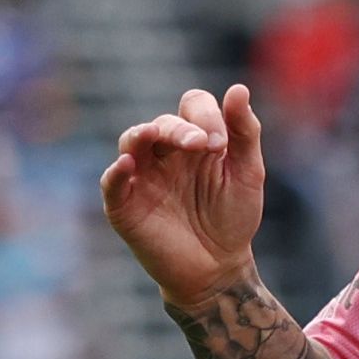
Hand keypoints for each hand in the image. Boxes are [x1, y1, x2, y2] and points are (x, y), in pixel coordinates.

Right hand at [98, 84, 266, 306]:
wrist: (218, 269)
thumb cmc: (232, 218)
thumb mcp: (246, 173)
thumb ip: (244, 132)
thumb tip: (238, 88)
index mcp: (195, 139)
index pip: (192, 105)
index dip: (205, 115)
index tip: (220, 144)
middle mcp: (165, 153)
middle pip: (163, 123)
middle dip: (180, 129)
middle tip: (201, 145)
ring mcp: (143, 177)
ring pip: (131, 141)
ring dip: (143, 134)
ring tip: (155, 135)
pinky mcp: (125, 205)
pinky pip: (112, 182)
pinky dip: (116, 172)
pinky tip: (127, 164)